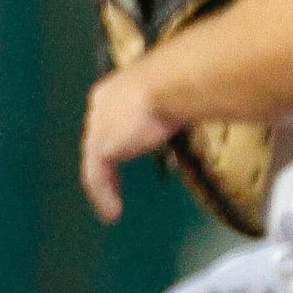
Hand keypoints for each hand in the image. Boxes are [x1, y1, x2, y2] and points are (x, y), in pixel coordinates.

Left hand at [80, 67, 178, 223]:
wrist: (174, 82)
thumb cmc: (184, 80)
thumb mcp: (177, 94)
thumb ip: (177, 106)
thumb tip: (198, 108)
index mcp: (116, 89)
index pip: (111, 117)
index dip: (120, 138)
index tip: (129, 150)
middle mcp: (101, 106)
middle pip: (100, 138)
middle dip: (109, 160)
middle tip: (115, 182)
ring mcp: (97, 127)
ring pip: (94, 161)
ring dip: (105, 184)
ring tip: (111, 205)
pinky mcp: (100, 146)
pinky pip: (95, 178)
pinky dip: (103, 196)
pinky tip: (113, 212)